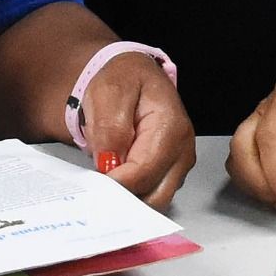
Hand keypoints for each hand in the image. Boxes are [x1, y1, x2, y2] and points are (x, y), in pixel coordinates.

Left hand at [75, 53, 194, 209]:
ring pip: (154, 200)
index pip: (142, 173)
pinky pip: (152, 194)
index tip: (92, 183)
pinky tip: (117, 178)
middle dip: (123, 195)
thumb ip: (110, 128)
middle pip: (153, 196)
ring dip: (128, 196)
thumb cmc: (124, 80)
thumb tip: (110, 164)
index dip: (114, 183)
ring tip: (106, 177)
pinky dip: (133, 193)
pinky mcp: (171, 172)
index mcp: (171, 129)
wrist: (134, 75)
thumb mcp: (109, 92)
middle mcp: (183, 151)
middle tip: (97, 184)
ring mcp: (179, 165)